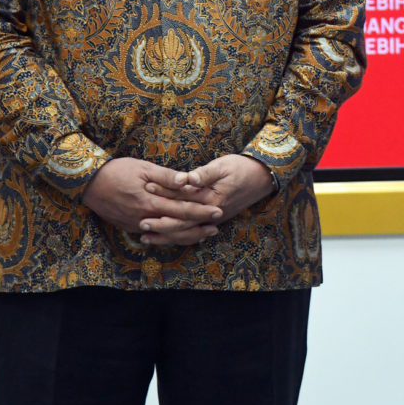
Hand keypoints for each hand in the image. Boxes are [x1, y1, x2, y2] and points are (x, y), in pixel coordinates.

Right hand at [84, 157, 221, 244]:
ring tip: (203, 234)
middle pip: (176, 227)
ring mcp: (135, 225)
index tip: (217, 211)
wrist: (87, 182)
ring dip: (185, 235)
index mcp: (149, 202)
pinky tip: (179, 233)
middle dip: (198, 227)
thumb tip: (188, 180)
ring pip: (165, 235)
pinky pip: (153, 234)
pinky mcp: (128, 227)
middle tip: (217, 226)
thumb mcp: (143, 168)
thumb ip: (166, 176)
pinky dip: (168, 235)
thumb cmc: (117, 171)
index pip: (181, 210)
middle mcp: (143, 218)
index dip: (201, 211)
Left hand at [136, 155, 273, 246]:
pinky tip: (165, 238)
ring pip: (187, 232)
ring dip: (166, 235)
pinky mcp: (214, 219)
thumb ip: (204, 174)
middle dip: (161, 223)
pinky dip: (178, 236)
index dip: (165, 192)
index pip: (184, 198)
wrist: (263, 177)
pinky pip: (193, 232)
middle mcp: (213, 213)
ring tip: (146, 237)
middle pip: (183, 222)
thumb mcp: (224, 165)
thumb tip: (187, 178)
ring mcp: (214, 219)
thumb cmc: (242, 168)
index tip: (147, 187)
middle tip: (140, 222)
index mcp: (213, 199)